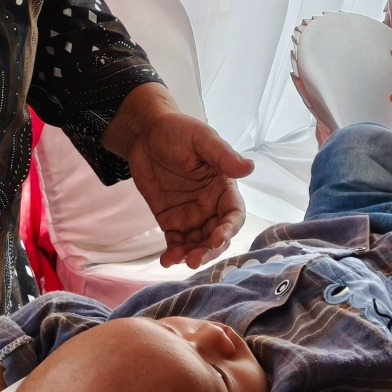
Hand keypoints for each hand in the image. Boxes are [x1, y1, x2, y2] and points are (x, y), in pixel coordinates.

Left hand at [106, 83, 252, 266]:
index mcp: (223, 187)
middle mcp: (210, 205)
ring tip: (178, 260)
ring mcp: (191, 215)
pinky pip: (175, 242)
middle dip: (209, 250)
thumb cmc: (177, 130)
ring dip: (191, 255)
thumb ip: (223, 156)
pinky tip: (166, 260)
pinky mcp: (170, 220)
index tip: (219, 238)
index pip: (233, 215)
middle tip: (194, 259)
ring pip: (197, 244)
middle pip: (217, 236)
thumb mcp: (202, 139)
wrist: (143, 133)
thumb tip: (249, 168)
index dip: (229, 229)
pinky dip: (173, 254)